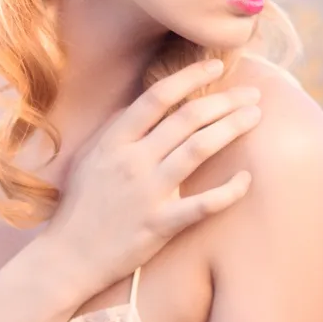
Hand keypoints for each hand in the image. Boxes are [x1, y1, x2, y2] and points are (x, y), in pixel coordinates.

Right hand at [40, 59, 260, 293]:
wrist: (68, 255)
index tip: (217, 66)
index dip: (190, 76)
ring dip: (231, 128)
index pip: (158, 96)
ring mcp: (147, 193)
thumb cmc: (79, 205)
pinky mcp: (159, 225)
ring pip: (198, 149)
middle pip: (187, 119)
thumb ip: (117, 130)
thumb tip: (147, 105)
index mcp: (114, 140)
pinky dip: (228, 191)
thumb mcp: (89, 157)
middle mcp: (132, 161)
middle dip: (225, 101)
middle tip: (252, 95)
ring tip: (255, 117)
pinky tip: (246, 179)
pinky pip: (202, 205)